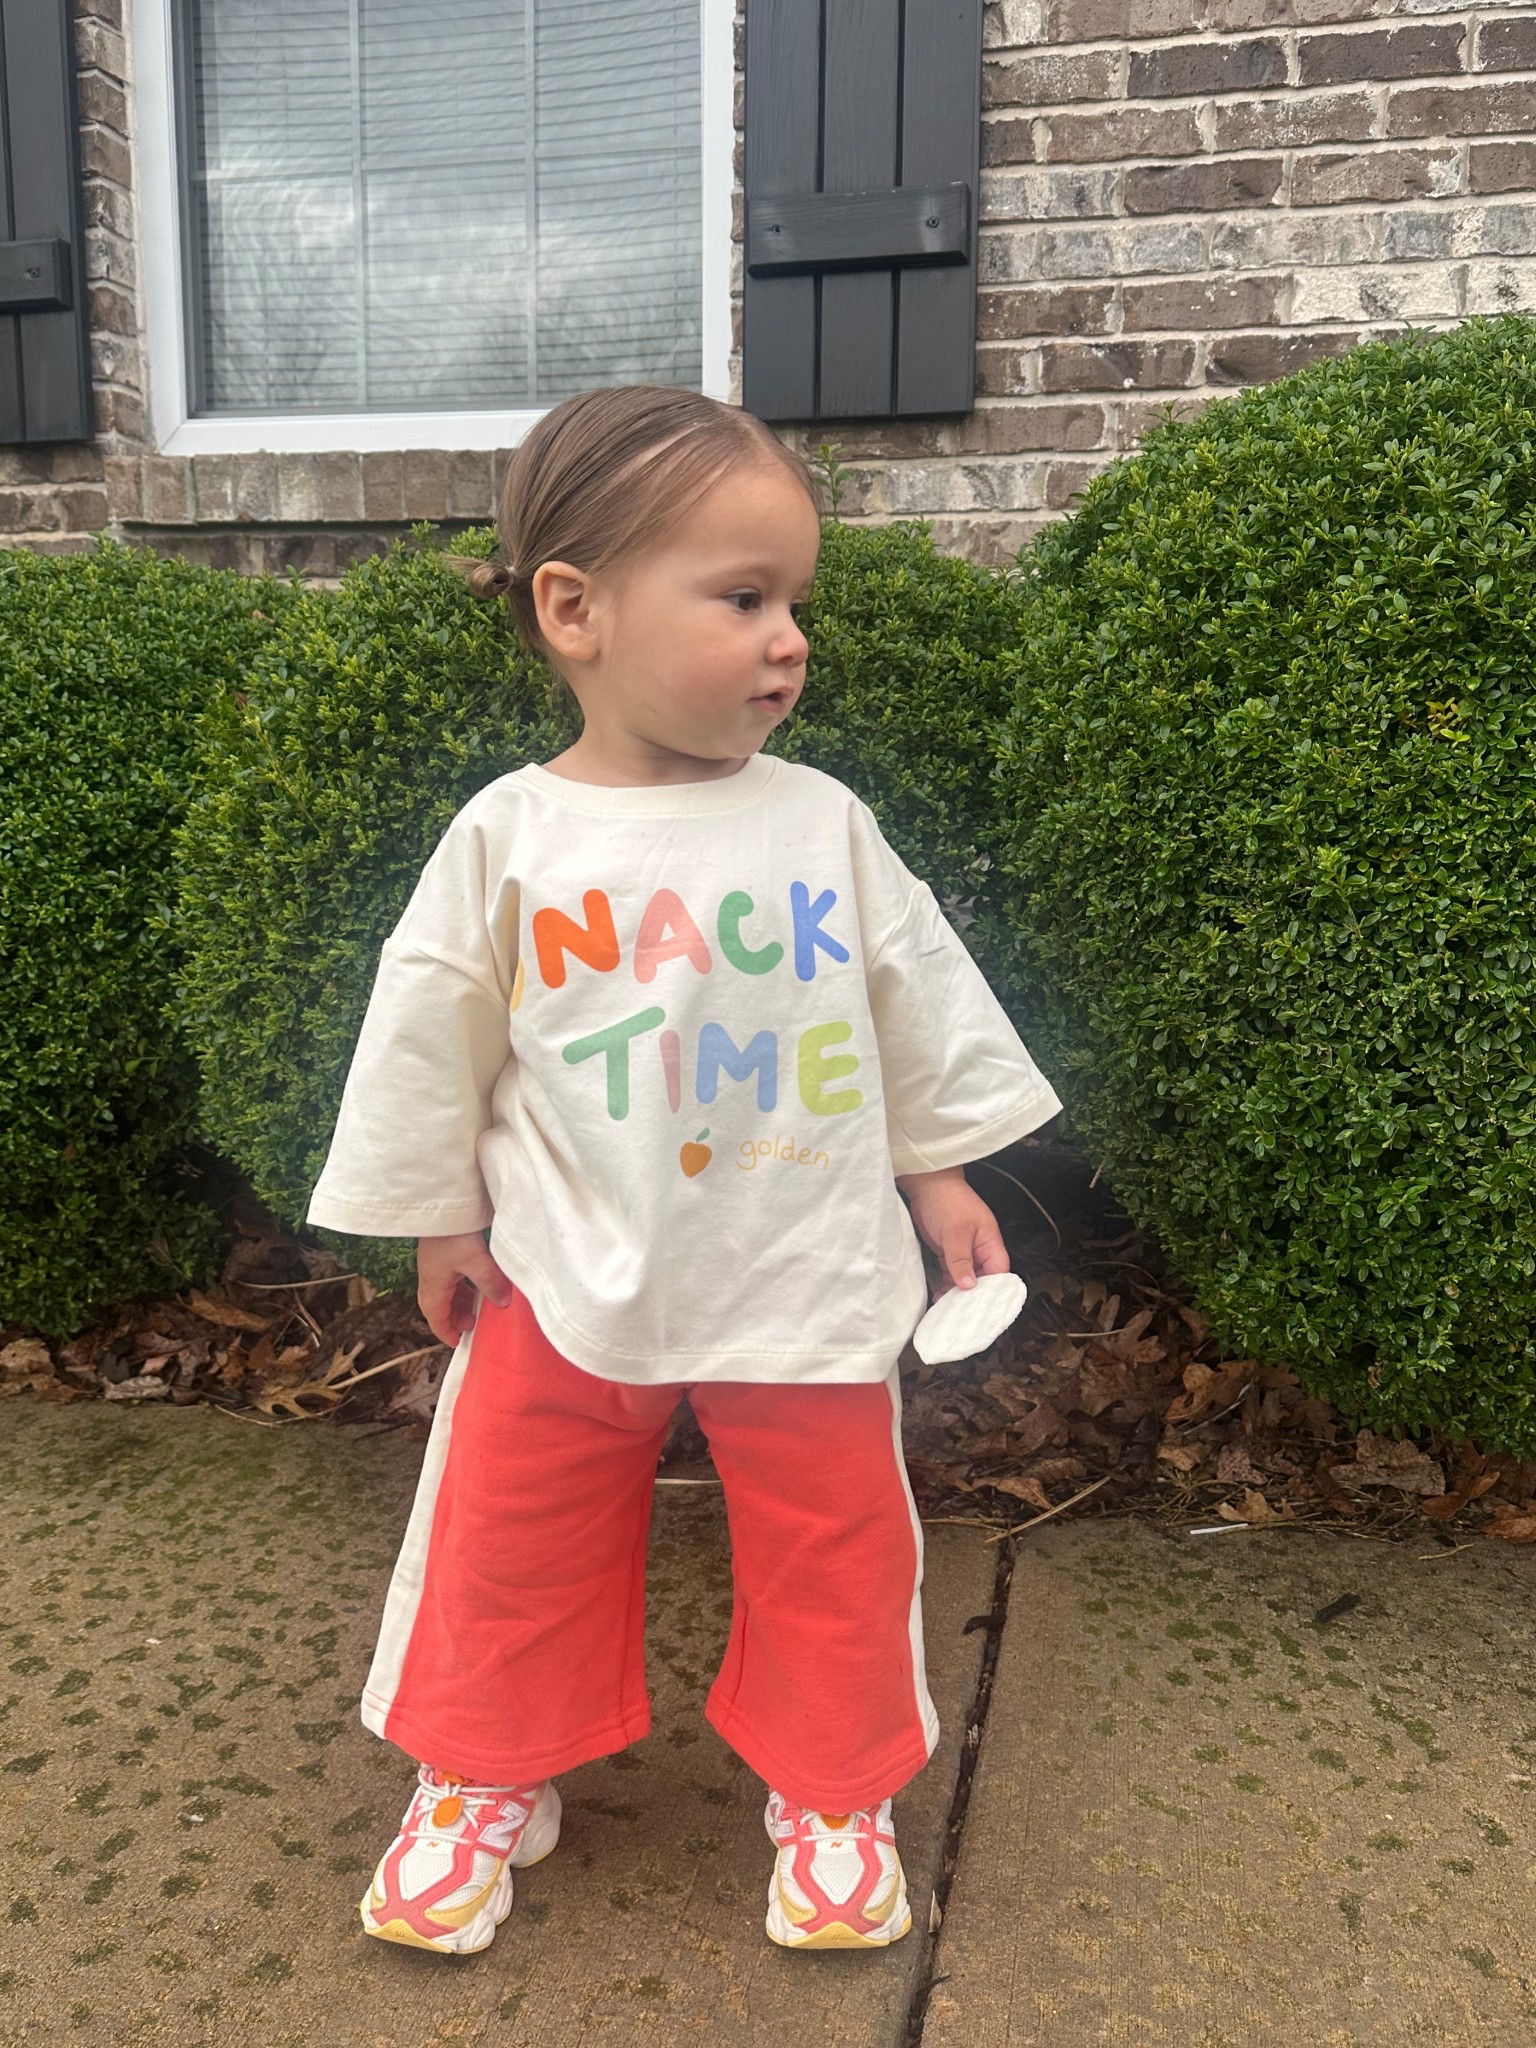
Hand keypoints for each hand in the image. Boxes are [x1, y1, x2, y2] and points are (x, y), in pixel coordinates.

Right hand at [416, 1231, 513, 1346]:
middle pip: (438, 1305)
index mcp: (433, 1284)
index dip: (446, 1332)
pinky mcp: (441, 1252)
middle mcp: (430, 1276)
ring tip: (478, 1305)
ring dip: (459, 1301)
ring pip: (445, 1291)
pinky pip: (450, 1277)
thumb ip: (490, 1283)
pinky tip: (477, 1281)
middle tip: (473, 1323)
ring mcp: (434, 1264)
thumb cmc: (454, 1234)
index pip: (435, 1317)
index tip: (458, 1342)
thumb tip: (503, 1303)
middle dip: (454, 1317)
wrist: (442, 1201)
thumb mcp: (476, 1260)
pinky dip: (462, 1286)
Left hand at [894, 1165, 1009, 1299]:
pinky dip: (947, 1286)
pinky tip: (939, 1297)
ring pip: (966, 1280)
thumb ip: (961, 1258)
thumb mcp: (955, 1231)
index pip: (999, 1273)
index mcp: (990, 1243)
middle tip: (962, 1314)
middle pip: (983, 1280)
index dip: (994, 1291)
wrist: (926, 1185)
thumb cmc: (947, 1200)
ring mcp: (964, 1252)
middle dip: (973, 1297)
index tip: (983, 1308)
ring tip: (948, 1310)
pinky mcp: (948, 1252)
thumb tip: (968, 1285)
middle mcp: (980, 1250)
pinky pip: (952, 1274)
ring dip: (957, 1294)